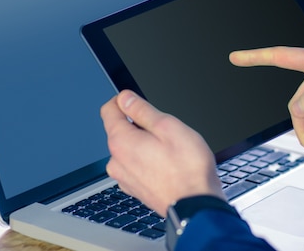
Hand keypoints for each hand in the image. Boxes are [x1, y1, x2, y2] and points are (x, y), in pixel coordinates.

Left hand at [100, 90, 224, 215]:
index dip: (123, 100)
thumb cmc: (187, 167)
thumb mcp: (168, 126)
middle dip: (139, 125)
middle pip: (120, 131)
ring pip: (129, 149)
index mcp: (121, 142)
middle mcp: (116, 161)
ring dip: (144, 144)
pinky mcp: (134, 188)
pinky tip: (167, 165)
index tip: (136, 101)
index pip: (108, 110)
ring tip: (169, 151)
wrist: (195, 204)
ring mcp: (124, 177)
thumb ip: (142, 110)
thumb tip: (125, 98)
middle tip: (165, 131)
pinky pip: (135, 166)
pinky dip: (147, 161)